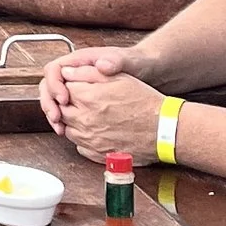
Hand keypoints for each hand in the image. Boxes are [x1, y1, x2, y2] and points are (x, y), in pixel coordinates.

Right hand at [38, 48, 131, 129]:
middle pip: (48, 86)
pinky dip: (63, 121)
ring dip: (53, 114)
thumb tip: (101, 64)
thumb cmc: (135, 62)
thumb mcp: (127, 60)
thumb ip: (115, 61)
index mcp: (80, 61)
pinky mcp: (81, 100)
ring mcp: (76, 87)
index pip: (54, 69)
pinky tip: (68, 131)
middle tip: (57, 118)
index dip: (55, 85)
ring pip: (53, 100)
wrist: (145, 70)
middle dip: (49, 103)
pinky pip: (64, 110)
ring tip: (60, 128)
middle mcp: (74, 73)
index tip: (64, 98)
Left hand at [51, 69, 168, 164]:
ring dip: (73, 121)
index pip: (62, 88)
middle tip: (83, 101)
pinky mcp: (96, 153)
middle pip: (61, 110)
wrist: (163, 129)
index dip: (69, 86)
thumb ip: (87, 72)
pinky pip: (79, 145)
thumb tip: (66, 71)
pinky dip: (82, 138)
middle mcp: (85, 120)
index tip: (77, 86)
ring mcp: (89, 139)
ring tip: (89, 115)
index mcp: (88, 98)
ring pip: (67, 128)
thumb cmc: (145, 102)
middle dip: (68, 104)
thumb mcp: (118, 77)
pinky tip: (94, 130)